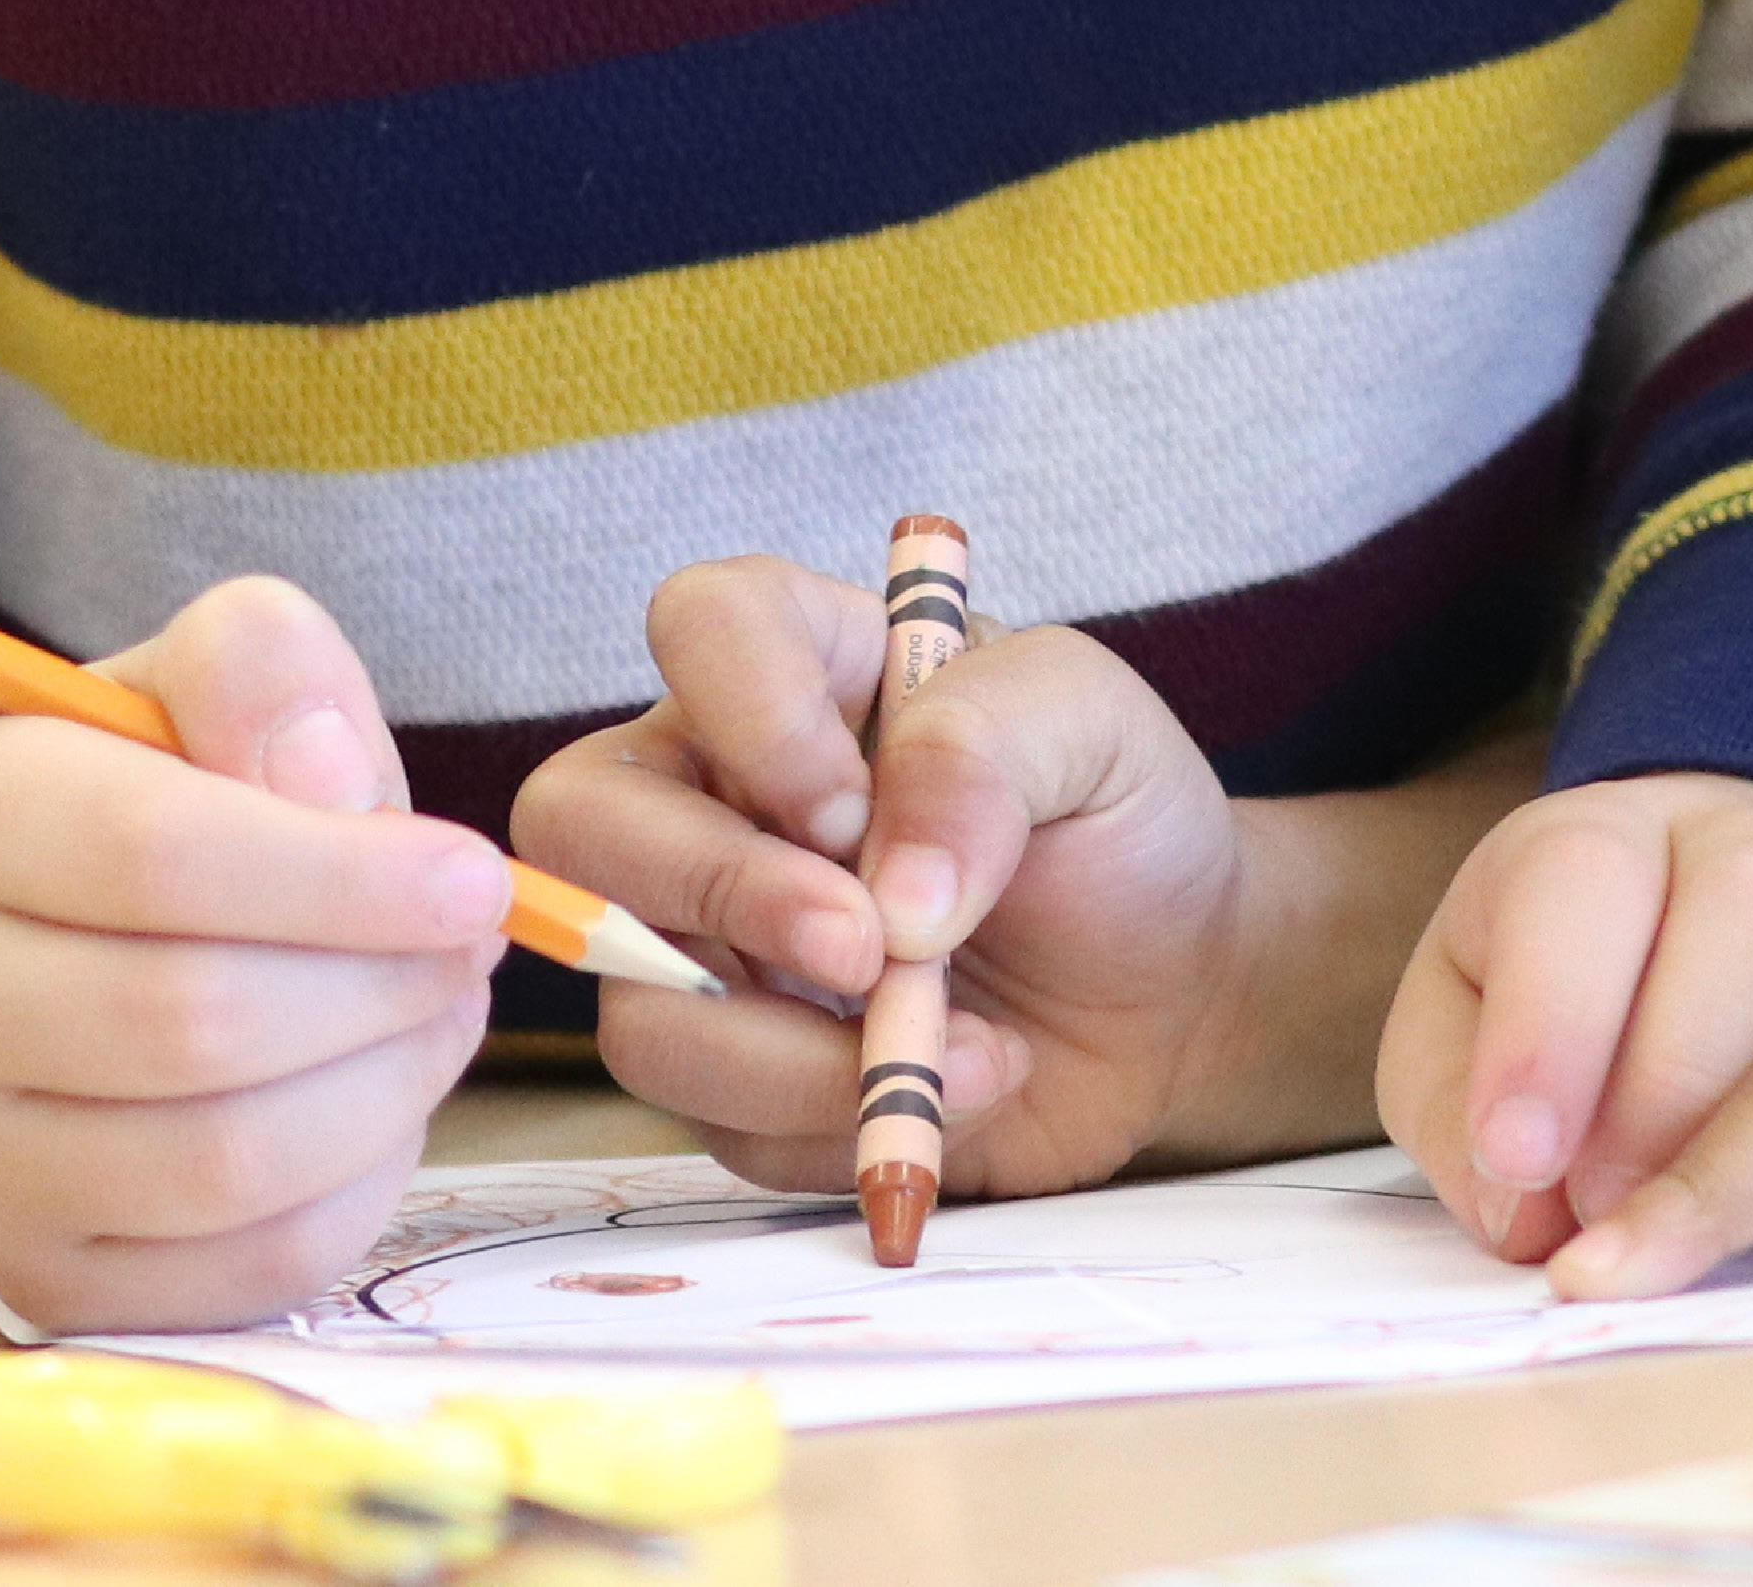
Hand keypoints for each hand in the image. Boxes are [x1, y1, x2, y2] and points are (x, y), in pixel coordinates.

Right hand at [0, 575, 506, 1332]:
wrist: (40, 934)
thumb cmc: (156, 790)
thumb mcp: (200, 681)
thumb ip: (261, 674)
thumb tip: (328, 777)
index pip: (159, 859)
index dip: (347, 878)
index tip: (474, 878)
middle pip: (196, 1024)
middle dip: (384, 989)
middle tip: (468, 949)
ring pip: (222, 1163)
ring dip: (385, 1089)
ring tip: (435, 1016)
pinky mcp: (34, 1269)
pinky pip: (240, 1267)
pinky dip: (354, 1191)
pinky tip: (375, 1109)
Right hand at [514, 559, 1249, 1203]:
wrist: (1171, 988)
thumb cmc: (1115, 824)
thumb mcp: (1092, 732)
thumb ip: (989, 751)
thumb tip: (891, 891)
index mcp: (803, 667)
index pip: (700, 625)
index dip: (752, 712)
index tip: (859, 799)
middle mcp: (717, 796)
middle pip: (581, 823)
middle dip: (721, 898)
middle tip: (869, 949)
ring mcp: (709, 945)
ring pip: (641, 1011)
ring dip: (798, 1056)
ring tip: (957, 1043)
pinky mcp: (738, 1077)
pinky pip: (721, 1126)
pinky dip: (847, 1125)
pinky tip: (963, 1087)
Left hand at [1375, 772, 1752, 1264]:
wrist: (1691, 946)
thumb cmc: (1566, 1018)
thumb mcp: (1461, 1053)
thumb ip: (1463, 1124)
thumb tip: (1528, 1214)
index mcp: (1599, 845)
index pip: (1580, 877)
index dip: (1552, 1021)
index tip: (1526, 1161)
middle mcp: (1744, 838)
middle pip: (1752, 898)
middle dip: (1682, 1077)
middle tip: (1618, 1207)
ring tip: (1743, 1218)